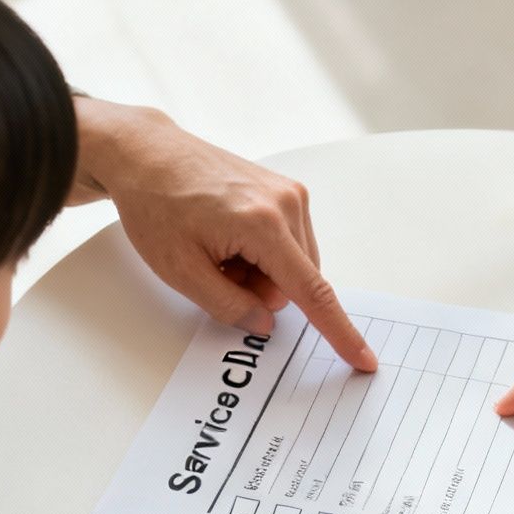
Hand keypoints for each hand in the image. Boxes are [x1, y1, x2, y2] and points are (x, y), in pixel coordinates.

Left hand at [74, 99, 375, 370]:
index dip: (339, 332)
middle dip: (261, 291)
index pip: (312, 292)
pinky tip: (230, 235)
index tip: (363, 358)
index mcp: (263, 224)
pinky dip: (262, 252)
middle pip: (297, 283)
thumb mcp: (180, 270)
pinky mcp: (286, 190)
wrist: (149, 155)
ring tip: (220, 247)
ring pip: (294, 266)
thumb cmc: (157, 204)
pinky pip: (289, 243)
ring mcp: (290, 193)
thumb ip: (228, 306)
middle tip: (216, 268)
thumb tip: (265, 324)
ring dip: (260, 272)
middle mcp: (287, 203)